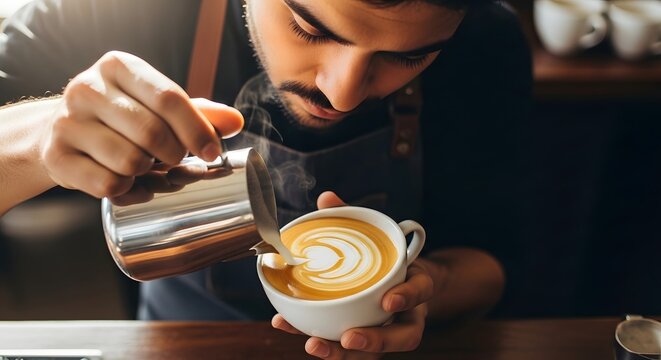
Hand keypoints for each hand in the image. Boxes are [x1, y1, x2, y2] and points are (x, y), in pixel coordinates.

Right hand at [40, 51, 243, 201]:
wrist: (60, 132)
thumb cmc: (121, 117)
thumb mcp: (157, 105)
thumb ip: (198, 112)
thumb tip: (236, 122)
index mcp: (118, 67)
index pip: (169, 98)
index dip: (197, 130)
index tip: (212, 152)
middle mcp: (87, 89)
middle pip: (152, 133)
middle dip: (174, 155)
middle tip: (175, 160)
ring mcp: (67, 123)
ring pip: (130, 162)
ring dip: (148, 173)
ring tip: (145, 165)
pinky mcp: (57, 157)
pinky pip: (109, 185)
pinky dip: (128, 190)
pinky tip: (127, 180)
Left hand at [271, 191, 435, 358]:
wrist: (407, 282)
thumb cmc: (390, 259)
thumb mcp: (381, 238)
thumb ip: (355, 220)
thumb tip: (326, 199)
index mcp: (416, 284)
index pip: (422, 291)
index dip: (408, 296)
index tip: (389, 300)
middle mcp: (408, 313)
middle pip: (403, 337)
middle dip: (375, 341)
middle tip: (348, 339)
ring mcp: (389, 330)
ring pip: (375, 353)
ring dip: (342, 354)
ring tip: (313, 345)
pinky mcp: (366, 339)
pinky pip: (346, 348)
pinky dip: (318, 340)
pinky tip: (285, 326)